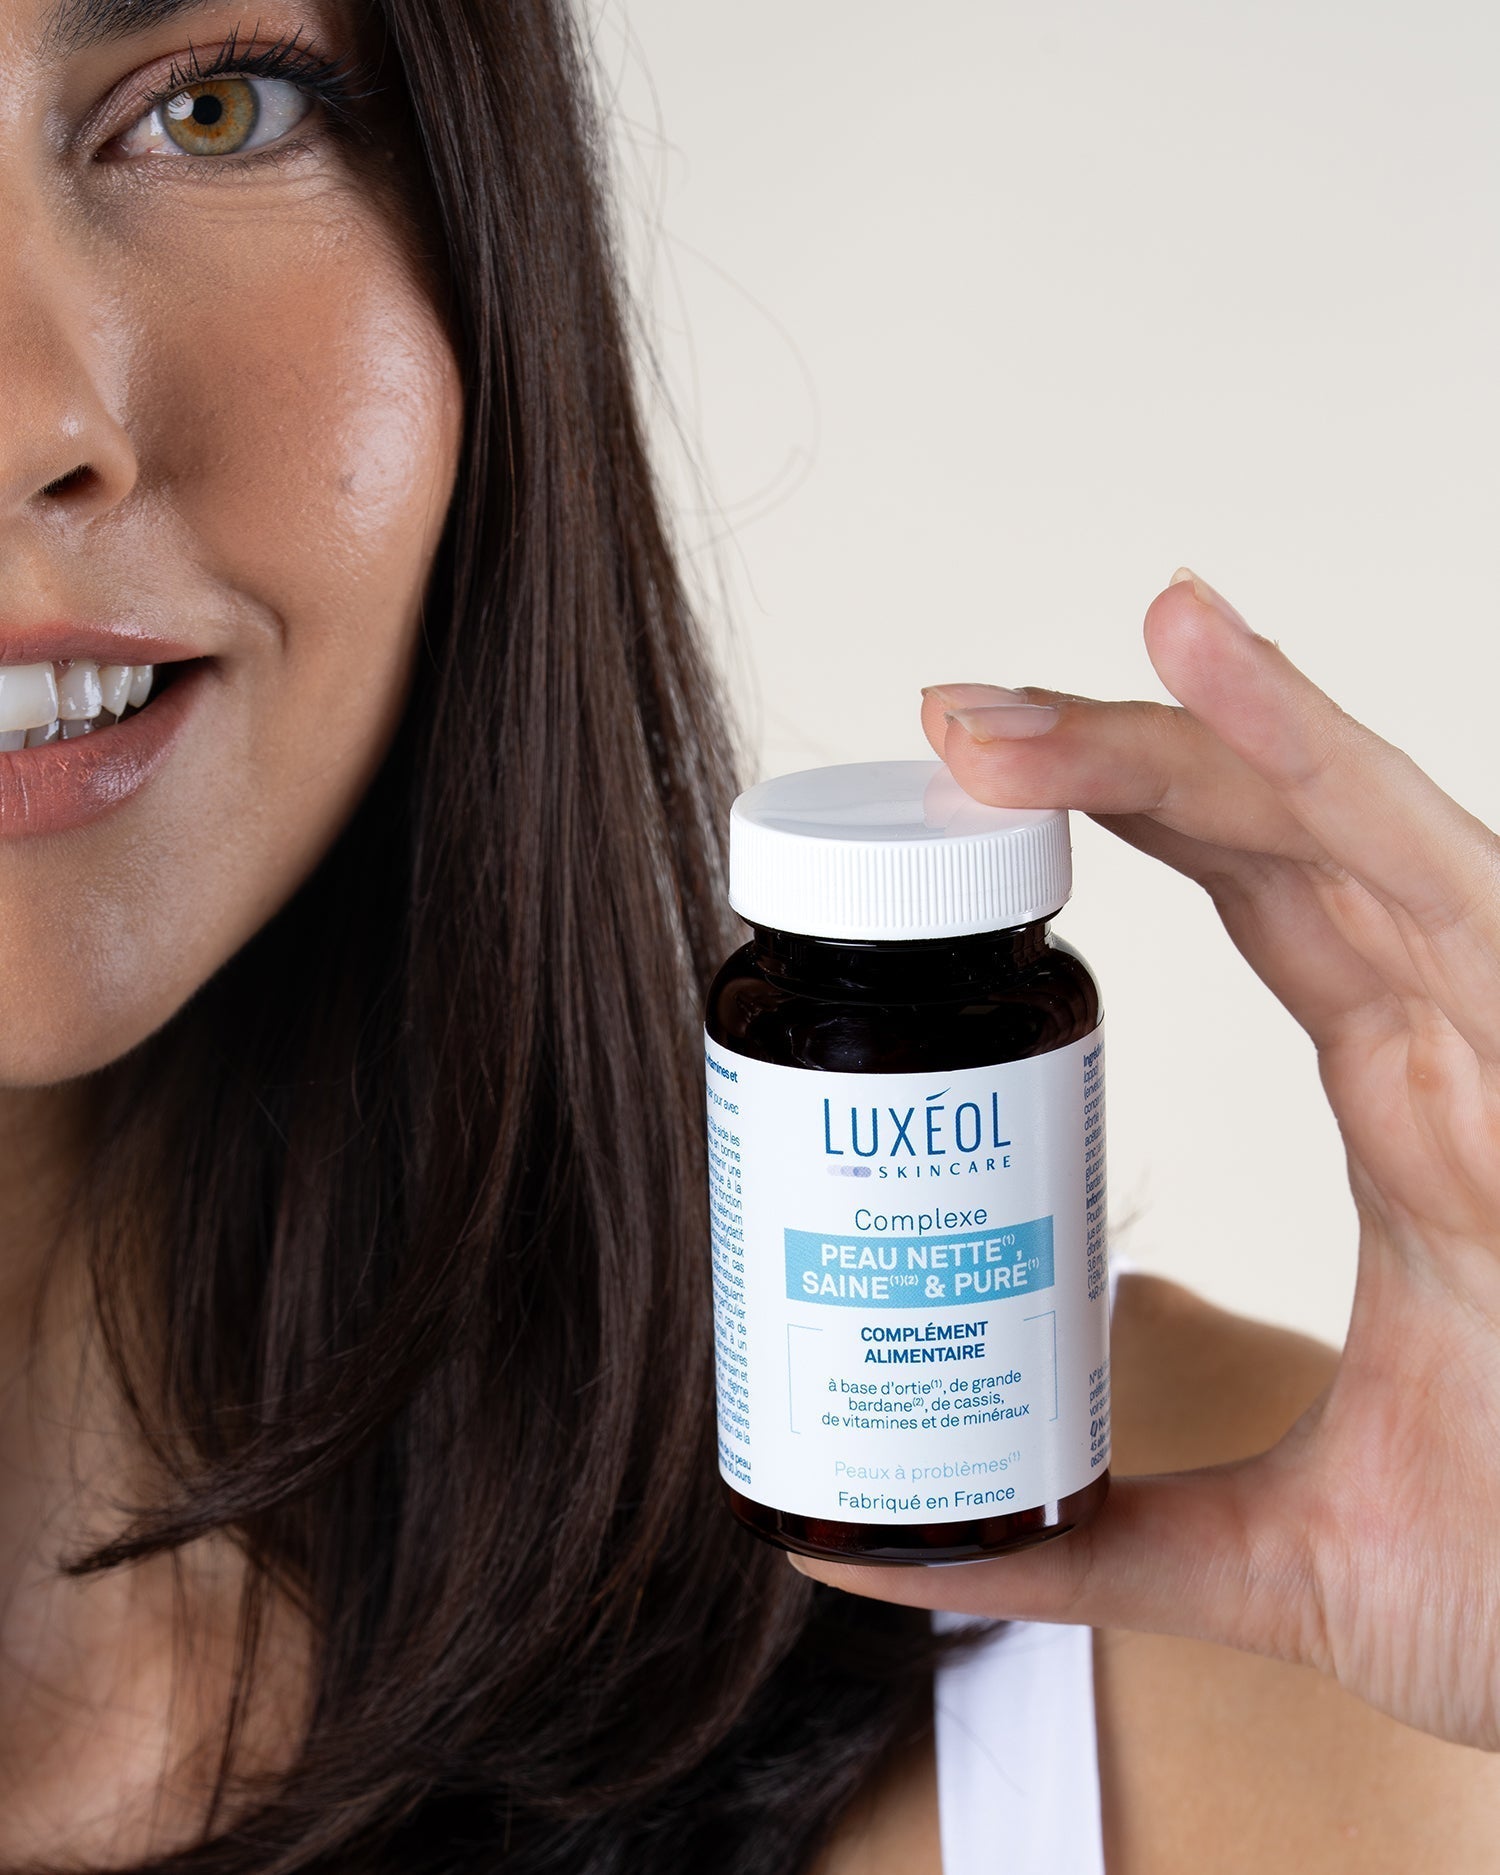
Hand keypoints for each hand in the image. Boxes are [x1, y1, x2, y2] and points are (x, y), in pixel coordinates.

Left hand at [789, 569, 1499, 1752]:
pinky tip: (1205, 650)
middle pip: (1272, 837)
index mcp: (1421, 1110)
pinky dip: (1321, 756)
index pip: (1261, 908)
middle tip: (940, 722)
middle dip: (1109, 759)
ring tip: (1010, 684)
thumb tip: (889, 1544)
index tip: (966, 793)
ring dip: (1176, 726)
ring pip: (1337, 820)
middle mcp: (1465, 1047)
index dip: (1128, 824)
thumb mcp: (1281, 1557)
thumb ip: (1100, 1531)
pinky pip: (1439, 872)